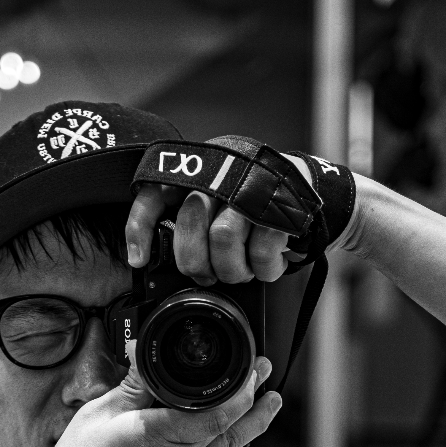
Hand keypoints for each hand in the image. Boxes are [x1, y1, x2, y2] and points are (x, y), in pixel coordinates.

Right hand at [21, 354, 282, 446]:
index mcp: (157, 435)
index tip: (255, 370)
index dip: (243, 391)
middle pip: (231, 432)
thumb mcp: (97, 416)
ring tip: (267, 404)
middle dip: (254, 404)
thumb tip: (145, 351)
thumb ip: (133, 386)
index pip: (217, 412)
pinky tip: (199, 439)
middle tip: (269, 380)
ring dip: (242, 427)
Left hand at [126, 184, 298, 285]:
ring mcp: (253, 188)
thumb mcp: (214, 207)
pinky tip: (264, 266)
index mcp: (198, 173)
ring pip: (224, 237)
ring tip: (239, 271)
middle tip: (206, 273)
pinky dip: (262, 269)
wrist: (305, 191)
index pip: (156, 193)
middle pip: (190, 221)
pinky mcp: (280, 208)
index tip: (139, 259)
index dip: (141, 227)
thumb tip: (153, 259)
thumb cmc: (251, 206)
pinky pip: (260, 251)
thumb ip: (187, 222)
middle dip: (194, 260)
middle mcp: (222, 173)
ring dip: (230, 268)